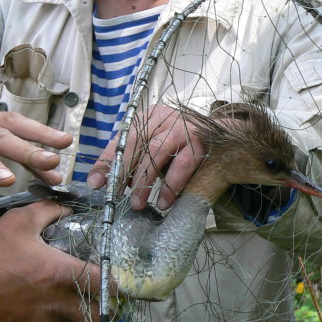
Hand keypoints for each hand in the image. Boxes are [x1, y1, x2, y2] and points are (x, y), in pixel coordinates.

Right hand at [0, 199, 102, 321]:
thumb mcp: (17, 222)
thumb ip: (47, 210)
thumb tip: (66, 205)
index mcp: (61, 274)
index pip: (105, 284)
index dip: (113, 281)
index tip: (111, 275)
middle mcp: (59, 303)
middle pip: (99, 315)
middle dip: (104, 306)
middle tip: (101, 293)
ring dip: (84, 316)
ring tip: (78, 300)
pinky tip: (49, 308)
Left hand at [88, 104, 206, 210]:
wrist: (226, 141)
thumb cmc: (182, 147)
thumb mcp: (153, 148)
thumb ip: (130, 160)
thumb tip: (100, 181)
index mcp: (148, 117)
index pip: (122, 139)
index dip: (107, 161)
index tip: (96, 183)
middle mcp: (163, 117)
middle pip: (136, 144)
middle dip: (123, 173)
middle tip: (116, 196)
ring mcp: (182, 128)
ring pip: (156, 153)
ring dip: (144, 181)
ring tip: (137, 204)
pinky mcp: (199, 142)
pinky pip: (182, 165)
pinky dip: (170, 184)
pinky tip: (164, 201)